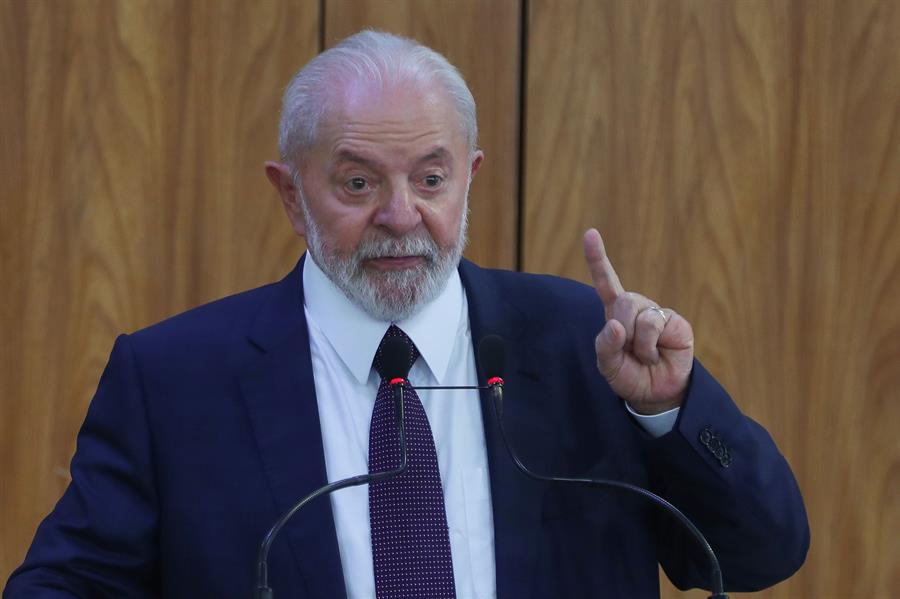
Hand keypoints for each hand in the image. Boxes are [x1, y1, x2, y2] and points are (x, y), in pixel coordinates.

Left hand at [583, 228, 693, 414]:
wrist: (656, 394)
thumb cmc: (629, 376)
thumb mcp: (608, 365)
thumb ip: (605, 346)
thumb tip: (615, 325)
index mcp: (615, 314)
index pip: (605, 282)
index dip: (598, 258)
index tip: (590, 233)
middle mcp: (637, 308)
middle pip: (622, 301)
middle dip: (621, 330)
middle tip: (629, 351)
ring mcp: (657, 313)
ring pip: (638, 313)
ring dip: (636, 342)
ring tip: (645, 356)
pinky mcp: (675, 322)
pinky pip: (654, 324)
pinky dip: (650, 346)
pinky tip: (657, 355)